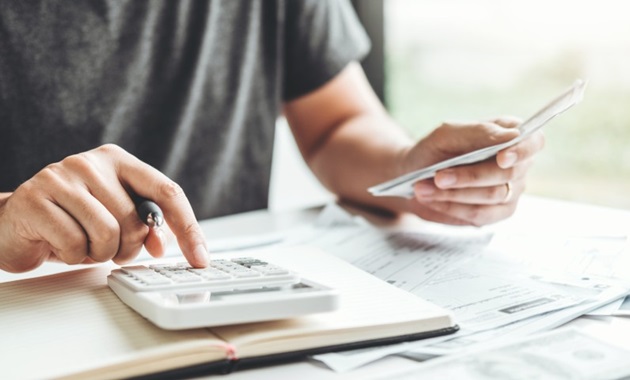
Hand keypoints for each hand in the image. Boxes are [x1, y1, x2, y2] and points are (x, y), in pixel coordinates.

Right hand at [0, 144, 207, 272]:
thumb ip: (144, 226)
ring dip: (99, 254)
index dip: (188, 228)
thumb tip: (162, 243)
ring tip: (82, 244)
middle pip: (138, 221)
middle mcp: (92, 162)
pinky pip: (75, 244)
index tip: (200, 257)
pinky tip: (60, 244)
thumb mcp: (114, 218)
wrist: (12, 222)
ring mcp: (62, 176)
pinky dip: (73, 256)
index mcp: (119, 161)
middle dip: (127, 248)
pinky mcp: (36, 198)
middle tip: (106, 248)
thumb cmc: (71, 219)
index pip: (167, 192)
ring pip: (108, 234)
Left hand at [402, 117, 544, 225]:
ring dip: (455, 193)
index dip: (521, 151)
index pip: (533, 142)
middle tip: (438, 176)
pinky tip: (431, 200)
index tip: (502, 158)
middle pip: (508, 174)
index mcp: (510, 135)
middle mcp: (517, 164)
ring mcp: (510, 191)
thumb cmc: (435, 149)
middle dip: (470, 176)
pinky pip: (481, 215)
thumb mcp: (448, 134)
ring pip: (492, 196)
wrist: (414, 175)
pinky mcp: (496, 213)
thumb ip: (478, 132)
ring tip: (423, 188)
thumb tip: (511, 136)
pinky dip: (453, 208)